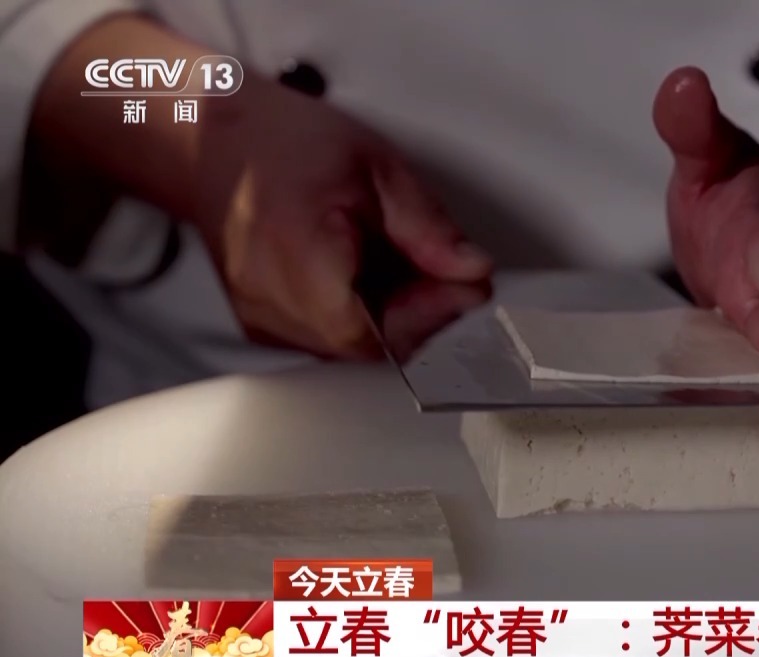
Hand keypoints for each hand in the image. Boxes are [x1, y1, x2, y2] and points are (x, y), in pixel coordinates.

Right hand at [186, 78, 492, 357]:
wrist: (214, 141)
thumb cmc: (286, 144)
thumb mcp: (377, 168)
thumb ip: (427, 227)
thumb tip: (471, 270)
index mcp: (297, 255)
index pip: (374, 331)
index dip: (428, 317)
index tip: (467, 289)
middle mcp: (268, 300)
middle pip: (365, 345)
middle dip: (418, 316)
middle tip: (449, 277)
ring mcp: (260, 319)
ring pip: (349, 348)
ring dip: (391, 318)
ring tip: (403, 266)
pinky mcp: (262, 325)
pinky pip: (327, 339)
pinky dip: (360, 315)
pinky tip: (370, 277)